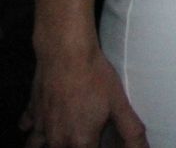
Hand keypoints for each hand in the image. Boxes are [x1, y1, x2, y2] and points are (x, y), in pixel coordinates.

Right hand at [22, 49, 147, 147]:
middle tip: (84, 138)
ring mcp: (40, 125)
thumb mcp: (120, 105)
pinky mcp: (31, 110)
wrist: (66, 54)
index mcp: (80, 141)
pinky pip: (26, 127)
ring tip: (62, 138)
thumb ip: (131, 132)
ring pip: (34, 146)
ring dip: (45, 145)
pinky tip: (41, 123)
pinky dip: (32, 128)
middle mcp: (57, 139)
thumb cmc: (95, 78)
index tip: (101, 142)